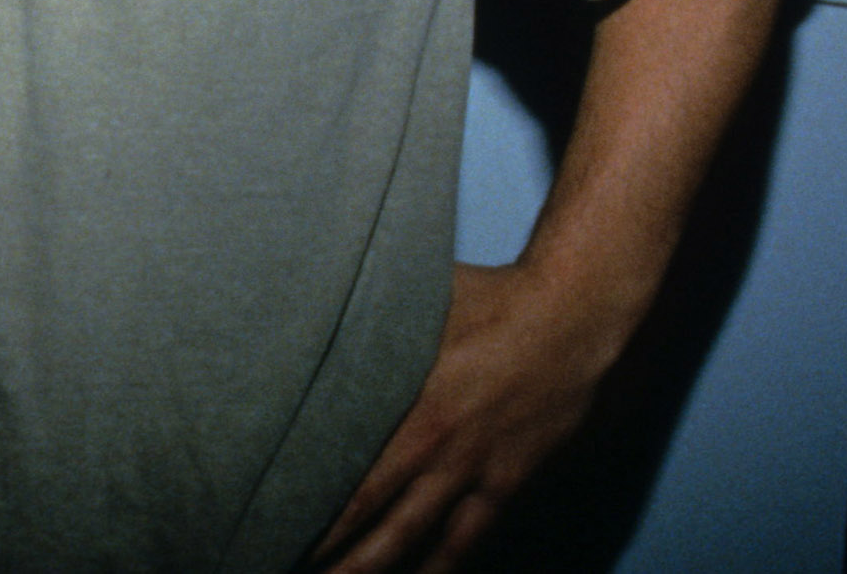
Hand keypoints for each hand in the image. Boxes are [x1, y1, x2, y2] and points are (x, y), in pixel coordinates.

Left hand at [308, 260, 611, 573]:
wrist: (570, 317)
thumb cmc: (487, 299)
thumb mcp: (414, 302)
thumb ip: (368, 321)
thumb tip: (313, 307)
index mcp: (408, 410)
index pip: (349, 482)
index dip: (311, 515)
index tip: (276, 526)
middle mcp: (437, 452)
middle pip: (375, 524)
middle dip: (334, 557)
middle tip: (291, 565)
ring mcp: (475, 473)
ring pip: (419, 542)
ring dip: (379, 571)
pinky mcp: (510, 481)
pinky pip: (472, 538)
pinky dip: (444, 565)